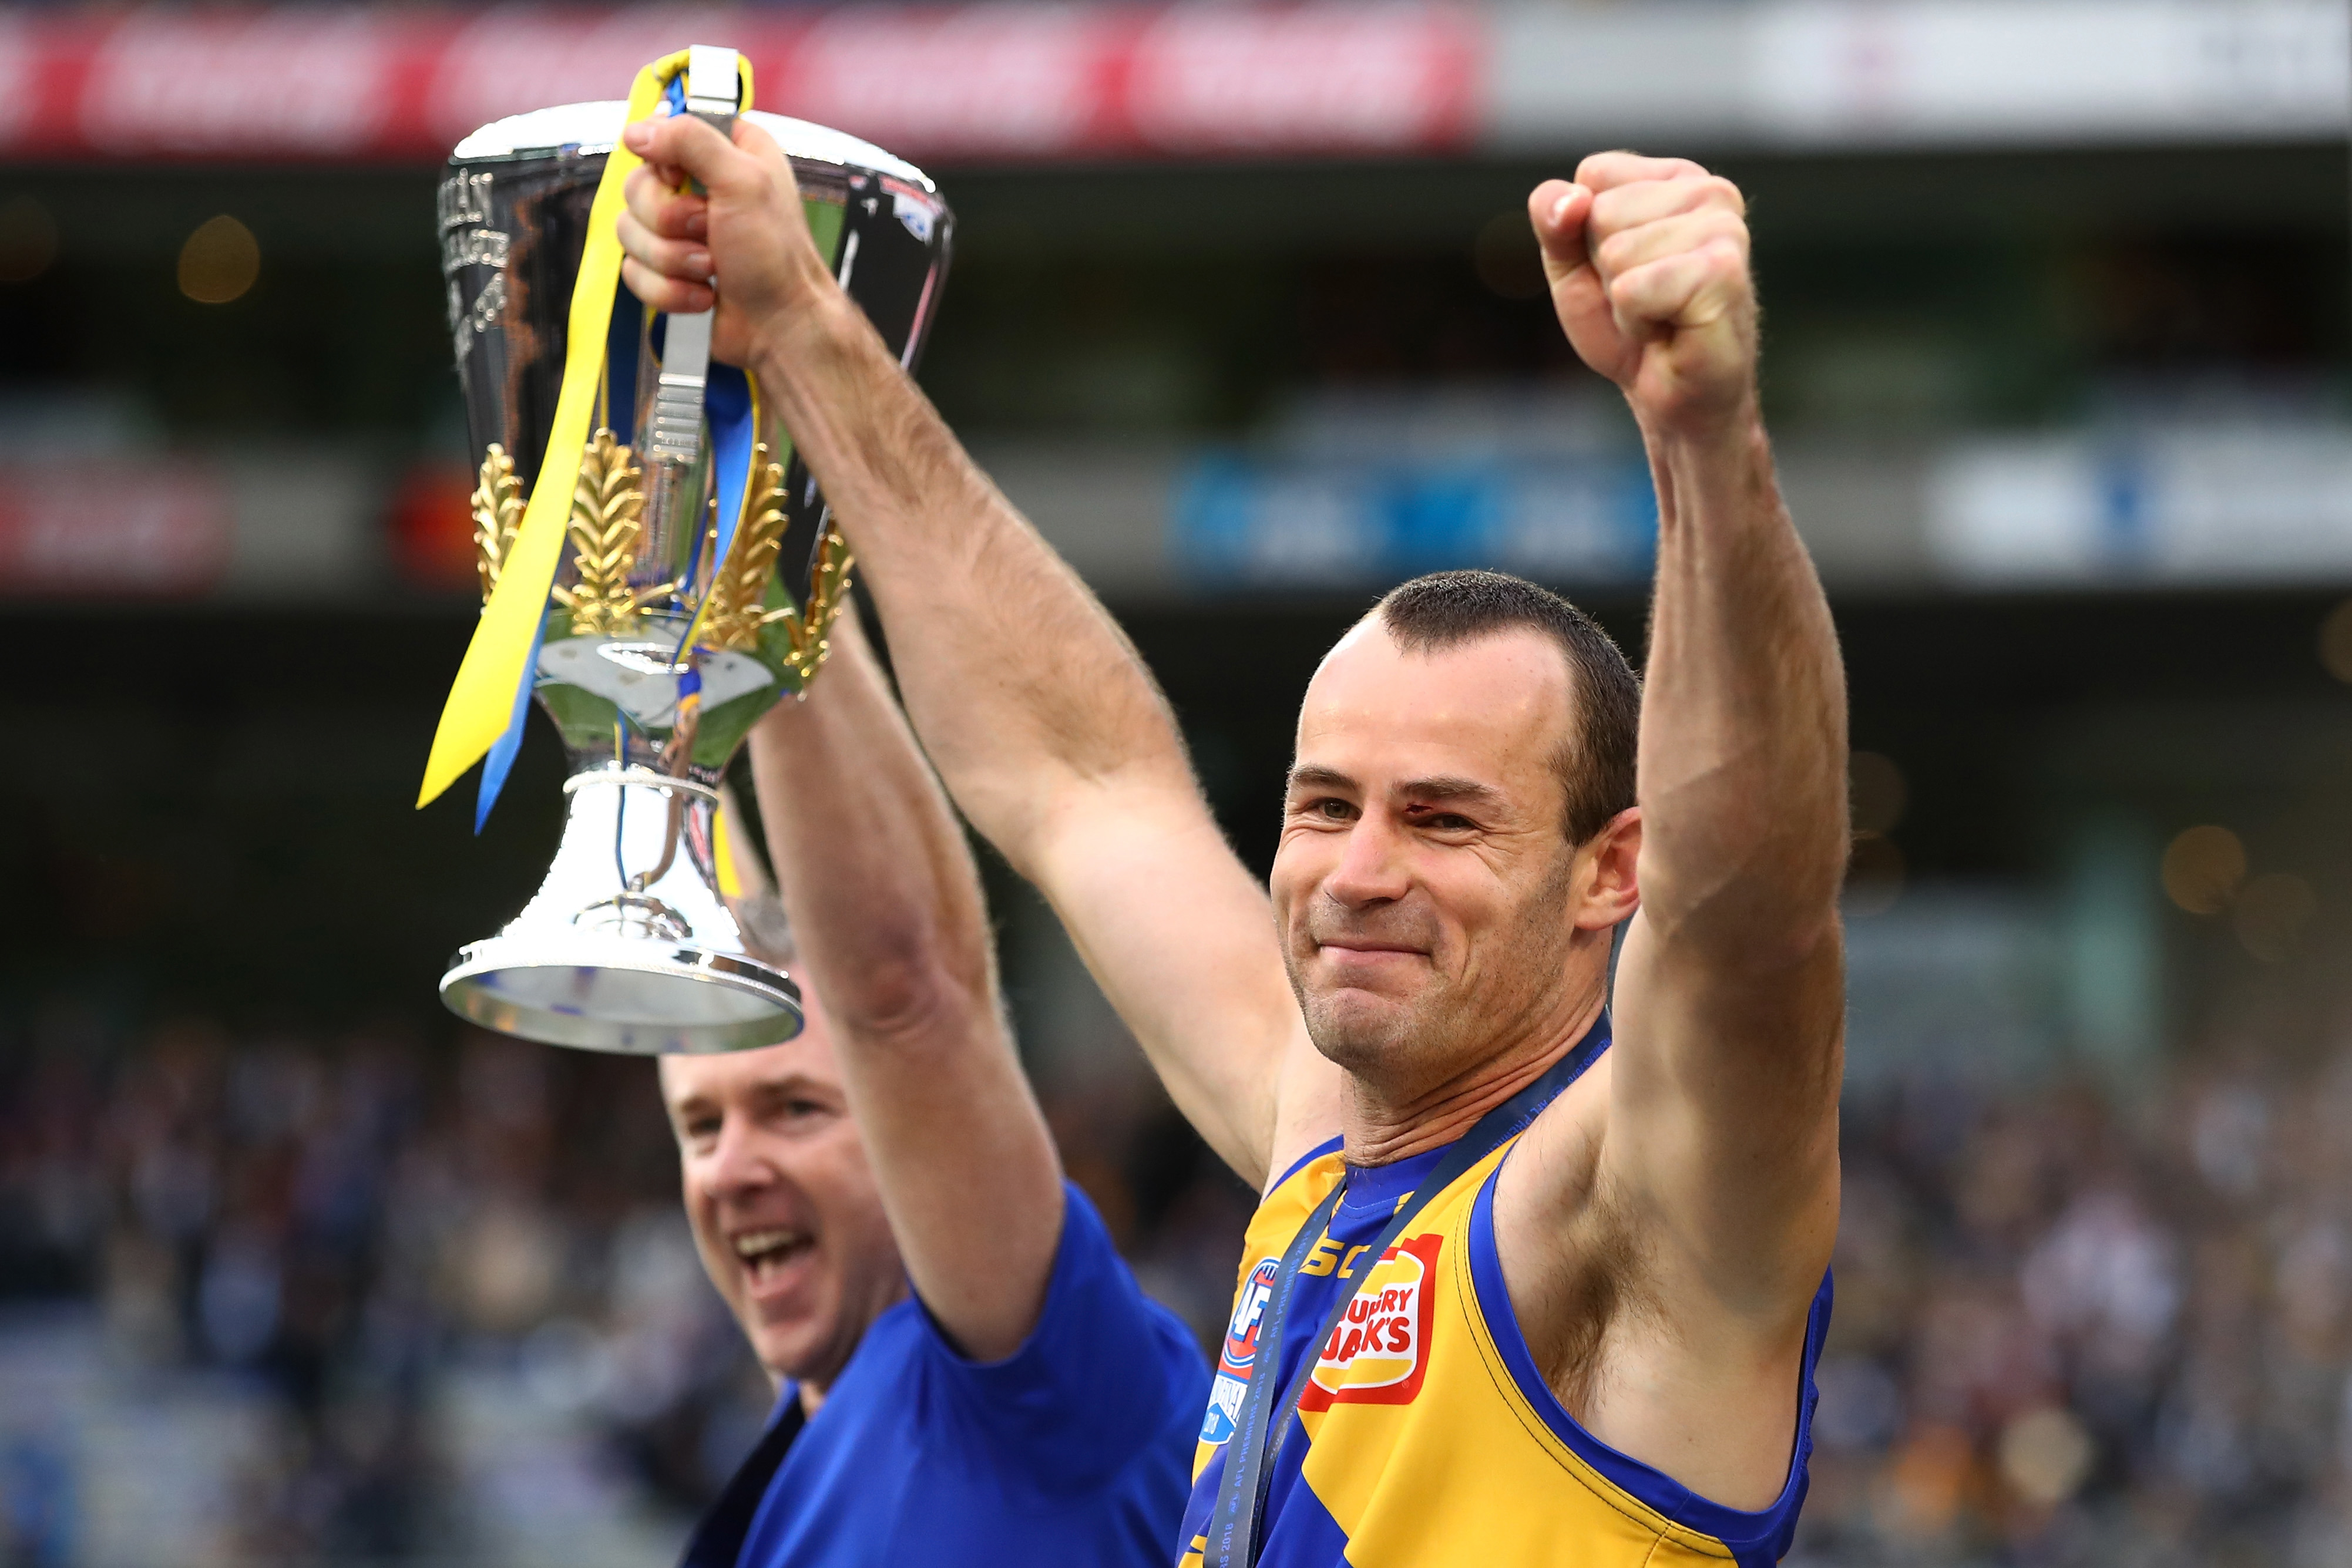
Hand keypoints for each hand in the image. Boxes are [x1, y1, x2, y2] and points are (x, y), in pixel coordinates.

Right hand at [616, 114, 837, 367]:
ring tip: (712, 269)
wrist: (781, 325)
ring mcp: (680, 232)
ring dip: (672, 258)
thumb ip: (692, 142)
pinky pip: (633, 271)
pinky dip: (669, 289)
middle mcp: (700, 187)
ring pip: (628, 230)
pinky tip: (703, 295)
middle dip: (669, 219)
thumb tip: (638, 131)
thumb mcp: (745, 182)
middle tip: (710, 231)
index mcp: (725, 152)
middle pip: (636, 184)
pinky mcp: (667, 270)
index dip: (663, 160)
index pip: (661, 131)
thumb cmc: (777, 256)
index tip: (681, 179)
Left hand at [1529, 154, 1756, 437]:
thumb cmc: (1628, 329)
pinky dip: (1636, 322)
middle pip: (1601, 212)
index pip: (1594, 174)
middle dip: (1605, 270)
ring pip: (1616, 251)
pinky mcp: (1723, 272)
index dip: (1585, 235)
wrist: (1673, 399)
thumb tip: (1572, 201)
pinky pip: (1632, 290)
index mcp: (1677, 177)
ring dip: (1623, 301)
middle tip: (1644, 300)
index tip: (1622, 269)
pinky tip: (1670, 330)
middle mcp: (1709, 192)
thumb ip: (1554, 220)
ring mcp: (1723, 229)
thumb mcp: (1571, 267)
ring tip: (1659, 315)